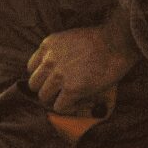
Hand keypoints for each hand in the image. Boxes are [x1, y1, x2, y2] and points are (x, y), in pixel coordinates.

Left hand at [26, 10, 140, 114]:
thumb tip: (58, 70)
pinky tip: (79, 102)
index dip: (43, 76)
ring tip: (71, 98)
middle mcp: (49, 60)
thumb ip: (58, 52)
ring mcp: (59, 75)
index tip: (54, 80)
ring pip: (44, 97)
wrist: (116, 43)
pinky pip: (59, 107)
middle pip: (34, 84)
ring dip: (56, 100)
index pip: (31, 68)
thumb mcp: (69, 39)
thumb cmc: (99, 40)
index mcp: (47, 45)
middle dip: (47, 89)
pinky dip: (68, 108)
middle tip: (61, 92)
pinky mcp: (72, 89)